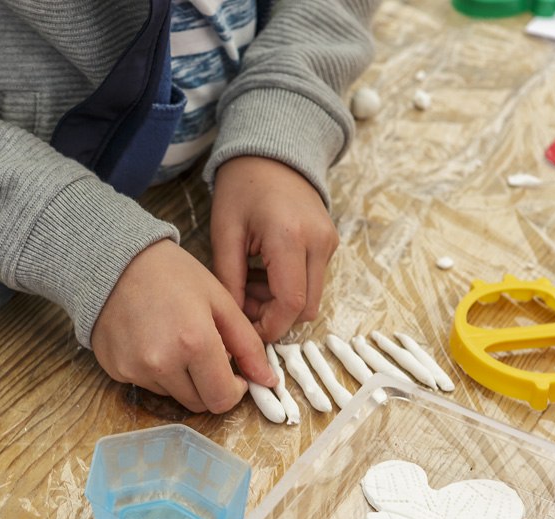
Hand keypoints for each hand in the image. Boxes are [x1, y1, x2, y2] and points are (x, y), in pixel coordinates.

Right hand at [92, 239, 274, 412]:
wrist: (114, 262)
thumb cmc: (171, 274)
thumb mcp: (219, 301)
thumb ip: (247, 344)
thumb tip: (268, 380)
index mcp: (194, 343)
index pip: (222, 399)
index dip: (234, 390)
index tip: (234, 373)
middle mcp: (162, 363)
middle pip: (198, 403)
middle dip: (209, 385)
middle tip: (206, 355)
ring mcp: (135, 369)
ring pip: (173, 395)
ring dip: (182, 378)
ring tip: (175, 340)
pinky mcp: (116, 370)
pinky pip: (147, 384)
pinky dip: (157, 372)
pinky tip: (152, 340)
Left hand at [211, 156, 337, 340]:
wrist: (272, 153)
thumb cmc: (241, 188)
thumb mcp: (224, 234)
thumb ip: (228, 280)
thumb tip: (232, 321)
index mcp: (289, 238)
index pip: (290, 304)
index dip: (268, 327)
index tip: (243, 329)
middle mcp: (318, 242)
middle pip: (305, 308)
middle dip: (273, 316)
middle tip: (241, 300)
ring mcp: (329, 243)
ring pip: (311, 298)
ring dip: (280, 303)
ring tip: (248, 283)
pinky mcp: (330, 243)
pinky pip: (313, 281)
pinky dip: (289, 287)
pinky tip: (263, 272)